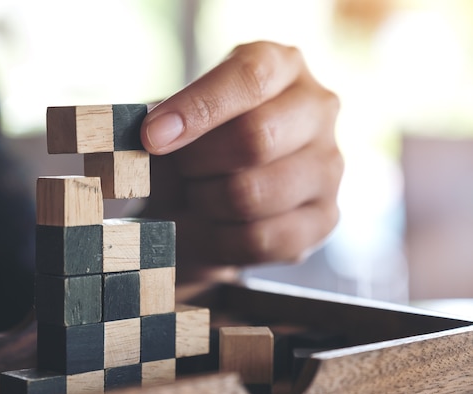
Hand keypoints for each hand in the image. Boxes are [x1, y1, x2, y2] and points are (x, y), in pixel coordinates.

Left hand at [140, 41, 342, 282]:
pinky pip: (260, 239)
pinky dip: (219, 240)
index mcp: (282, 65)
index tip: (152, 137)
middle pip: (256, 138)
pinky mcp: (325, 217)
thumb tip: (154, 137)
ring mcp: (329, 166)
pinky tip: (211, 226)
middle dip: (196, 162)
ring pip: (252, 195)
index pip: (248, 78)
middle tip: (179, 170)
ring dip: (204, 203)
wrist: (217, 189)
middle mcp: (317, 109)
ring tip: (196, 196)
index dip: (197, 109)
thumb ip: (164, 121)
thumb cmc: (196, 141)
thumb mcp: (177, 117)